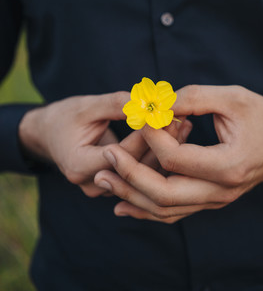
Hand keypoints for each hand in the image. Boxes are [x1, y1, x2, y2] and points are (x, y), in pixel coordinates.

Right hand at [19, 93, 191, 197]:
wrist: (50, 134)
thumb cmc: (65, 117)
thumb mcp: (87, 106)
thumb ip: (117, 105)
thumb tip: (148, 101)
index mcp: (79, 166)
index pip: (122, 154)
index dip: (146, 135)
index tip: (167, 116)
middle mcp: (93, 183)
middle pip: (136, 167)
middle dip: (161, 143)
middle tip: (182, 120)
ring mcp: (105, 188)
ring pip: (143, 174)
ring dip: (164, 149)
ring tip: (184, 125)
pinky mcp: (116, 185)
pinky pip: (141, 173)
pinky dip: (157, 154)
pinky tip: (175, 135)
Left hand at [95, 85, 262, 222]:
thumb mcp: (233, 98)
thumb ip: (194, 98)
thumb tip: (157, 101)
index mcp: (229, 166)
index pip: (175, 159)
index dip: (151, 137)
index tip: (139, 117)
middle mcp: (221, 191)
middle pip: (164, 194)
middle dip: (130, 176)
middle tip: (107, 158)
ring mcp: (216, 200)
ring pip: (166, 209)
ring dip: (132, 196)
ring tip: (104, 181)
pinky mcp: (210, 199)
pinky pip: (174, 212)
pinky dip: (147, 209)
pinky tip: (124, 205)